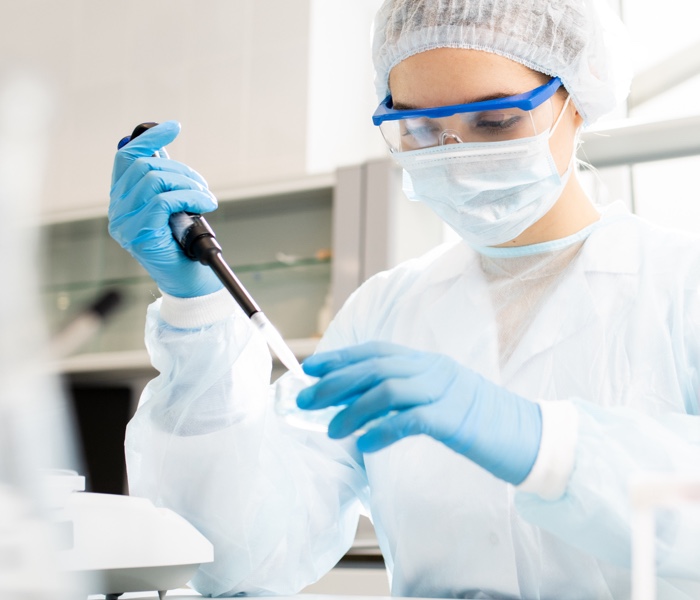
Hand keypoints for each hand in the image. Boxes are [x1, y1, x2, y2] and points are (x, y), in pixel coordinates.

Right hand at [109, 120, 222, 297]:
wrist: (189, 282)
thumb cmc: (183, 246)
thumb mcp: (173, 208)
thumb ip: (164, 183)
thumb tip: (162, 150)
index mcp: (122, 200)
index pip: (127, 158)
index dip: (150, 139)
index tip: (174, 127)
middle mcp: (117, 210)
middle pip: (144, 167)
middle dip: (181, 170)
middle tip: (202, 186)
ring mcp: (124, 223)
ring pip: (154, 180)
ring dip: (189, 184)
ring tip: (206, 198)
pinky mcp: (139, 234)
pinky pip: (163, 200)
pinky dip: (190, 197)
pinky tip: (206, 204)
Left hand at [298, 341, 541, 484]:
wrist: (529, 437)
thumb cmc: (480, 423)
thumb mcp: (441, 399)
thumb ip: (409, 395)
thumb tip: (363, 405)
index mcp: (429, 363)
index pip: (376, 352)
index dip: (341, 358)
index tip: (311, 369)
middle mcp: (434, 369)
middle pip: (375, 367)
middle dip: (335, 383)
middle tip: (306, 401)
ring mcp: (446, 392)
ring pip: (388, 390)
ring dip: (353, 410)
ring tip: (332, 431)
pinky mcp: (455, 420)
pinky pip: (410, 420)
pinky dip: (383, 431)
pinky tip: (365, 445)